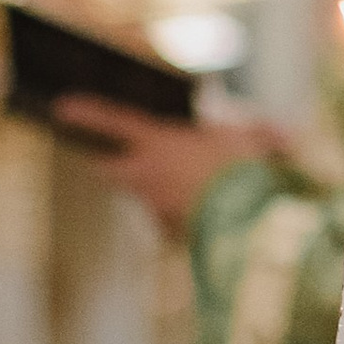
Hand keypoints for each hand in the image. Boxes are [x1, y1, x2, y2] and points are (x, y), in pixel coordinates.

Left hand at [53, 100, 284, 233]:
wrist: (247, 224)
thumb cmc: (246, 171)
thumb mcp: (255, 139)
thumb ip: (262, 132)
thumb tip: (283, 133)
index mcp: (158, 143)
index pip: (112, 121)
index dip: (86, 113)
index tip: (60, 107)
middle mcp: (147, 176)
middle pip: (111, 169)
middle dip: (110, 162)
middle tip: (113, 157)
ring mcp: (156, 208)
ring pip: (147, 197)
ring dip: (162, 192)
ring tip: (201, 186)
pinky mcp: (172, 236)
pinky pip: (172, 223)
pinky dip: (185, 218)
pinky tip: (214, 215)